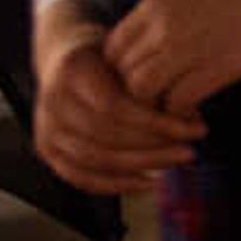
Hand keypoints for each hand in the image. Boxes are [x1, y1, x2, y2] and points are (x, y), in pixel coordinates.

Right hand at [31, 28, 204, 194]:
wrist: (66, 59)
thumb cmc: (110, 58)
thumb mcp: (130, 56)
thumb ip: (153, 82)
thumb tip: (192, 120)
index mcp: (73, 71)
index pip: (114, 106)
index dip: (156, 123)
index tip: (194, 129)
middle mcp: (52, 101)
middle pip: (105, 136)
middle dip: (153, 148)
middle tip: (190, 151)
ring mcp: (45, 127)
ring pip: (94, 159)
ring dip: (141, 166)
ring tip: (175, 162)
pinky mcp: (47, 149)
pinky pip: (81, 177)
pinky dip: (116, 184)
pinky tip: (149, 182)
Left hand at [106, 0, 240, 114]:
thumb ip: (159, 18)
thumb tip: (144, 51)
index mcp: (152, 5)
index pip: (111, 50)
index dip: (121, 71)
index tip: (142, 79)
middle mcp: (161, 26)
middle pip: (122, 73)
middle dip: (134, 92)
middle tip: (156, 100)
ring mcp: (186, 48)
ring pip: (142, 91)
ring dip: (155, 105)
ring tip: (174, 107)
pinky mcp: (214, 68)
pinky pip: (177, 102)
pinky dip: (181, 113)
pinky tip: (195, 111)